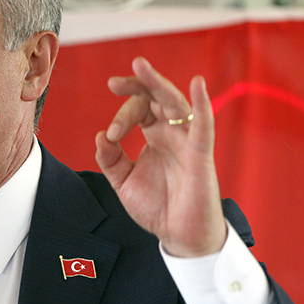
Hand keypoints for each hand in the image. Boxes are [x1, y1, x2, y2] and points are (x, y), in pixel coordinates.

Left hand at [94, 57, 225, 257]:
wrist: (179, 236)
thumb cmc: (156, 207)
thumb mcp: (123, 182)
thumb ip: (110, 160)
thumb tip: (100, 136)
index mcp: (154, 135)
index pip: (138, 110)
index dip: (121, 117)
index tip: (111, 136)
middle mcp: (171, 133)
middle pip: (156, 98)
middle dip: (136, 86)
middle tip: (113, 83)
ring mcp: (187, 141)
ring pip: (175, 104)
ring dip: (158, 84)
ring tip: (140, 66)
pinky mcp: (200, 156)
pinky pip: (204, 126)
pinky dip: (202, 104)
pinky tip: (197, 84)